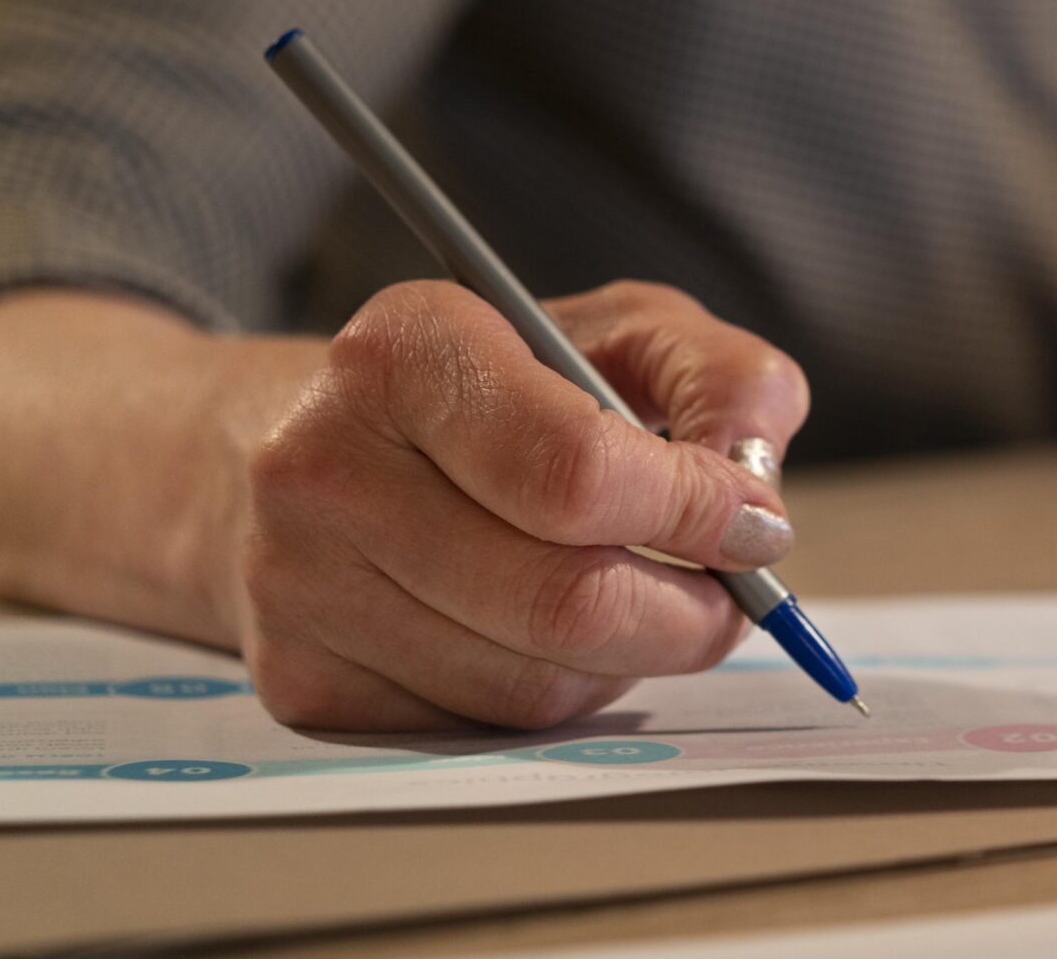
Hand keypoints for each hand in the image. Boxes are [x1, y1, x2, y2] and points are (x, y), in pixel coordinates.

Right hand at [234, 280, 808, 730]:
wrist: (303, 445)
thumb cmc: (493, 385)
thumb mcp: (622, 332)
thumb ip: (725, 379)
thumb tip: (755, 487)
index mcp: (406, 352)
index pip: (577, 471)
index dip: (692, 511)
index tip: (753, 521)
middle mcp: (327, 466)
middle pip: (564, 600)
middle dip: (689, 612)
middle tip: (732, 593)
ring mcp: (300, 584)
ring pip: (535, 680)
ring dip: (627, 655)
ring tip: (635, 593)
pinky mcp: (302, 679)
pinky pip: (485, 723)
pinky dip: (557, 689)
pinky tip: (550, 628)